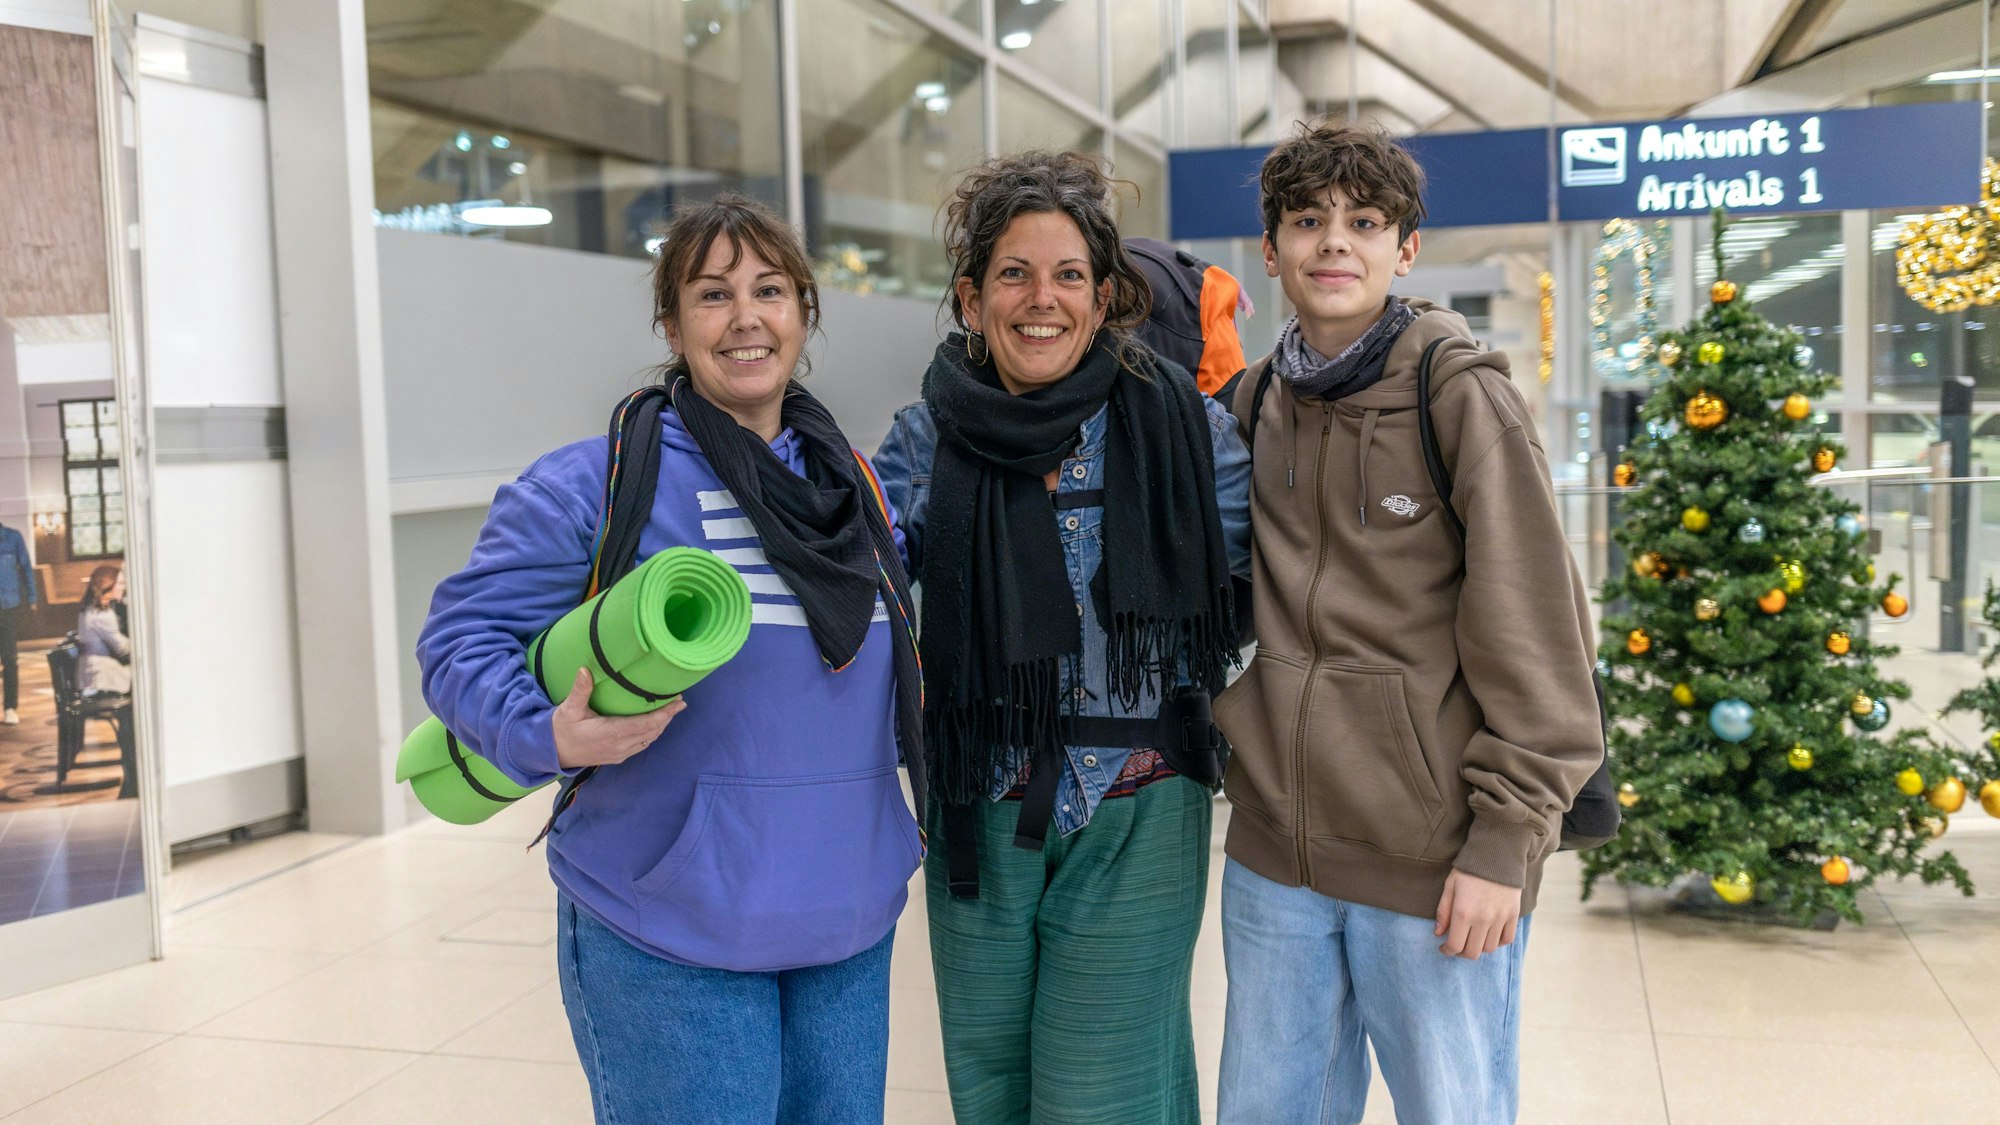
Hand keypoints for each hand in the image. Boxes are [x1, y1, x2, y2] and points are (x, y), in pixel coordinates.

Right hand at [551, 668, 684, 768]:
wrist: (552, 753)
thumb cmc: (561, 729)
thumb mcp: (569, 709)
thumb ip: (580, 690)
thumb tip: (585, 669)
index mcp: (612, 733)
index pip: (646, 724)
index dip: (665, 714)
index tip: (679, 703)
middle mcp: (620, 745)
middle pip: (653, 732)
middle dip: (667, 717)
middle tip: (679, 702)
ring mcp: (620, 753)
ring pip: (648, 740)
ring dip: (661, 726)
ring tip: (670, 711)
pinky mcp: (617, 757)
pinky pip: (641, 746)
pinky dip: (651, 734)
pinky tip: (654, 725)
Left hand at [1433, 869, 1521, 960]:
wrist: (1497, 855)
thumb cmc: (1469, 870)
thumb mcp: (1450, 886)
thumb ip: (1443, 912)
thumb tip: (1439, 934)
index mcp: (1463, 913)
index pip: (1455, 946)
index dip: (1447, 951)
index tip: (1444, 948)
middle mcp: (1482, 919)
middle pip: (1473, 952)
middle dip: (1462, 953)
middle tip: (1457, 946)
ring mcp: (1500, 919)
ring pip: (1489, 948)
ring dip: (1479, 948)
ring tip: (1473, 938)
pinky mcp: (1513, 915)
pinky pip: (1507, 939)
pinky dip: (1497, 942)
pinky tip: (1489, 935)